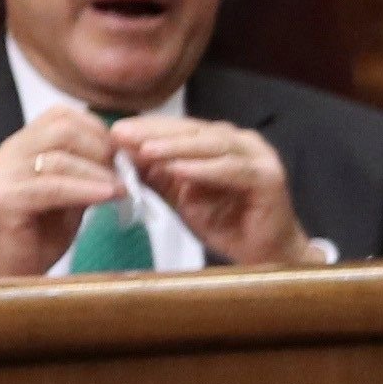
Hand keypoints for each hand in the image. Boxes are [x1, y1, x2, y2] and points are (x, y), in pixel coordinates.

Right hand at [0, 104, 123, 280]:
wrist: (9, 277)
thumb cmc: (39, 238)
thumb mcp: (71, 194)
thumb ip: (88, 169)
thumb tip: (125, 152)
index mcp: (19, 146)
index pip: (61, 116)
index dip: (97, 128)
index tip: (123, 152)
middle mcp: (5, 154)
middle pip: (62, 129)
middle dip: (101, 147)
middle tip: (126, 170)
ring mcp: (0, 176)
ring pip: (58, 156)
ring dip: (98, 171)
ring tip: (122, 188)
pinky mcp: (2, 200)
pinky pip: (52, 186)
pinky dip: (84, 190)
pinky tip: (107, 196)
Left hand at [115, 114, 313, 267]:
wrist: (264, 254)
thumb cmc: (225, 224)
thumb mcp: (181, 198)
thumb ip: (158, 177)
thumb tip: (125, 156)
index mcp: (220, 142)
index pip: (179, 129)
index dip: (147, 128)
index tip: (114, 132)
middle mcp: (240, 142)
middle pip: (193, 131)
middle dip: (155, 133)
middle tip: (121, 134)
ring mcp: (258, 157)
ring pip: (212, 145)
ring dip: (176, 148)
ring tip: (145, 150)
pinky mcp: (268, 178)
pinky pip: (233, 170)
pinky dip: (205, 170)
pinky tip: (179, 170)